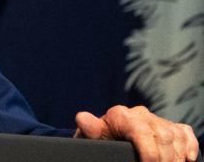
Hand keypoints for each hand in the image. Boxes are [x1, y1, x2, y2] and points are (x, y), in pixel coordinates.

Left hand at [75, 106, 198, 161]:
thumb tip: (82, 118)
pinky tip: (185, 159)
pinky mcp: (170, 126)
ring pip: (175, 137)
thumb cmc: (101, 140)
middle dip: (164, 159)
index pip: (142, 132)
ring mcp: (157, 119)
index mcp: (122, 115)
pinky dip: (189, 147)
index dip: (149, 153)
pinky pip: (185, 133)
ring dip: (176, 157)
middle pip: (163, 137)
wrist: (108, 137)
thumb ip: (90, 129)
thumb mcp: (93, 137)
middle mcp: (141, 114)